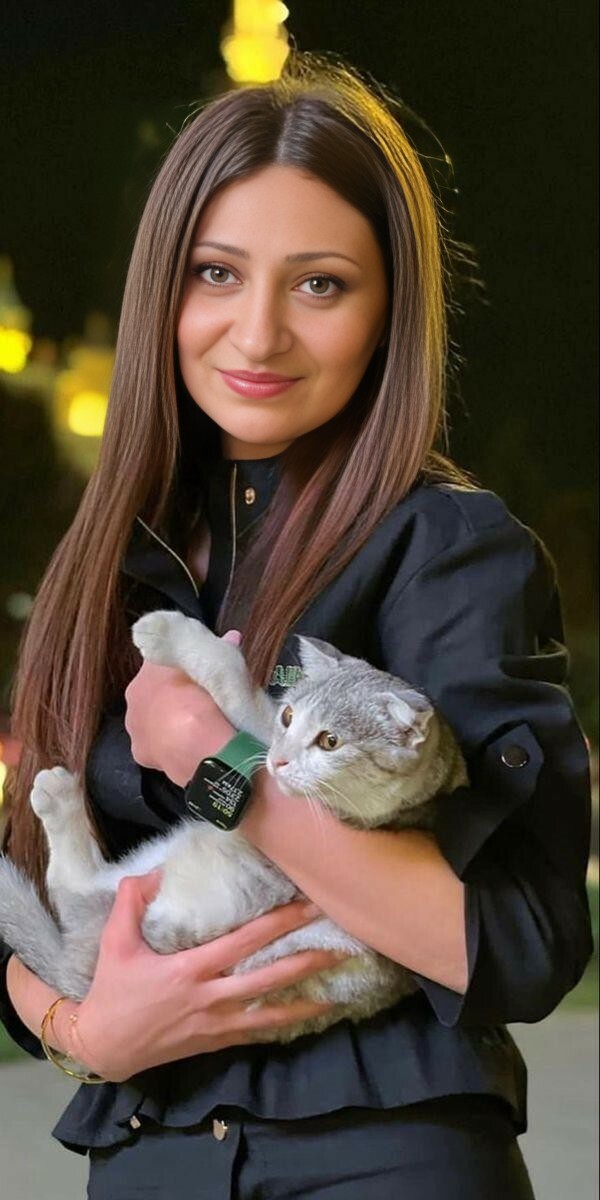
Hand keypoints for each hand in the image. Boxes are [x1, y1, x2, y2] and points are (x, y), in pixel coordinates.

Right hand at [62, 871, 342, 1081]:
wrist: (104, 1047)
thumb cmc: (113, 991)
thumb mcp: (115, 942)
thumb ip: (132, 902)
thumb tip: (154, 871)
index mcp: (190, 969)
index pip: (245, 942)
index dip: (278, 923)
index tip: (307, 906)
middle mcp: (211, 996)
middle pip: (269, 977)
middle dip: (306, 959)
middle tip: (341, 944)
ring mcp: (216, 1023)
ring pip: (270, 1011)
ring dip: (305, 999)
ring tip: (338, 990)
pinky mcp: (215, 1042)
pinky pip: (256, 1032)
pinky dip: (282, 1024)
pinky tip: (305, 1018)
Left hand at [124, 629, 241, 785]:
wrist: (198, 741)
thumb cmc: (207, 696)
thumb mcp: (220, 668)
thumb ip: (223, 651)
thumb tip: (232, 637)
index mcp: (149, 670)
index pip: (162, 663)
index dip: (181, 668)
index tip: (197, 674)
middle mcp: (134, 695)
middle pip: (153, 692)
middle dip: (170, 696)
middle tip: (196, 702)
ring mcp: (134, 726)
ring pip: (151, 720)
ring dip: (166, 722)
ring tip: (192, 728)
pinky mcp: (140, 752)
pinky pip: (154, 745)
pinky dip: (167, 746)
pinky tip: (183, 748)